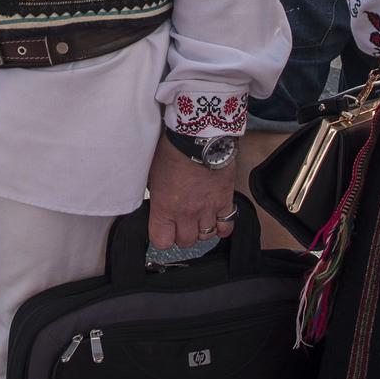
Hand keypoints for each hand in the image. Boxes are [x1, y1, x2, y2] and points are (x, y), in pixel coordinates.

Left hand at [146, 136, 237, 250]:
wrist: (198, 136)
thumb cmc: (172, 149)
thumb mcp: (152, 173)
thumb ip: (157, 195)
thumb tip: (157, 205)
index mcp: (165, 207)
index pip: (161, 241)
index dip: (161, 237)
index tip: (162, 229)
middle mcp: (187, 213)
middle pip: (186, 242)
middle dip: (182, 234)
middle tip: (180, 222)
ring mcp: (208, 209)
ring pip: (206, 236)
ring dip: (201, 229)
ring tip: (198, 217)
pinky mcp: (225, 200)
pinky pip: (227, 226)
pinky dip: (222, 226)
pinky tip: (216, 218)